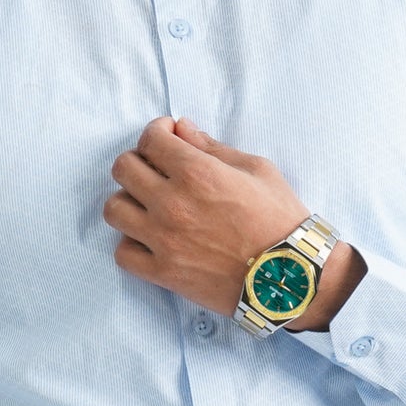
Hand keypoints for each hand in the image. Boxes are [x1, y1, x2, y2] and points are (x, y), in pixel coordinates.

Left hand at [103, 115, 355, 327]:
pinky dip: (131, 243)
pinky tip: (151, 239)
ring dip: (129, 200)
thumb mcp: (256, 170)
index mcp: (197, 173)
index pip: (150, 139)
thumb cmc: (280, 220)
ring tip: (149, 204)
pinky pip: (122, 253)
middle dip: (139, 161)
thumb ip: (212, 147)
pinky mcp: (163, 273)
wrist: (291, 276)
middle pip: (123, 168)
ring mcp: (163, 240)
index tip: (168, 137)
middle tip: (157, 168)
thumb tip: (182, 129)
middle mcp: (172, 204)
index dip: (158, 132)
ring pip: (114, 209)